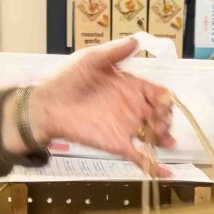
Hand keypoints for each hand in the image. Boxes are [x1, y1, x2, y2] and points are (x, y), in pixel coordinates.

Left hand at [24, 38, 176, 174]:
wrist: (47, 105)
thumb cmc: (67, 80)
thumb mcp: (91, 59)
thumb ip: (115, 52)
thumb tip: (136, 40)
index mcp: (130, 87)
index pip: (157, 93)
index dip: (166, 98)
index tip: (167, 101)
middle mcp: (132, 108)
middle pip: (160, 115)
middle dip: (167, 119)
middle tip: (163, 121)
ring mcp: (126, 127)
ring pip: (154, 135)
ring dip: (164, 138)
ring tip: (165, 139)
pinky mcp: (117, 144)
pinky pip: (139, 157)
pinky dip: (153, 167)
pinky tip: (166, 173)